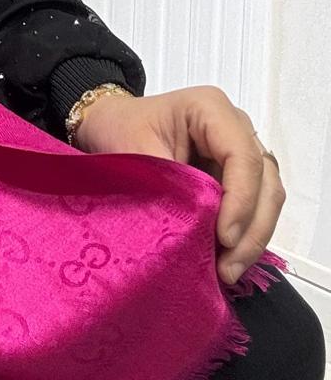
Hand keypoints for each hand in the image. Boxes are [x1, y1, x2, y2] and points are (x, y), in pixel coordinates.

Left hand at [70, 84, 285, 286]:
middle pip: (264, 180)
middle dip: (251, 228)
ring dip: (252, 237)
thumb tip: (197, 228)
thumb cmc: (120, 128)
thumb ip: (169, 185)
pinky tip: (227, 259)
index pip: (243, 156)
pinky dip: (245, 235)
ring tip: (227, 270)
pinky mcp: (236, 175)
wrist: (112, 124)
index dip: (240, 199)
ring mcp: (240, 151)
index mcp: (211, 109)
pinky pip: (254, 207)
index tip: (224, 237)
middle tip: (228, 267)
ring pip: (266, 197)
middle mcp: (235, 127)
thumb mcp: (135, 150)